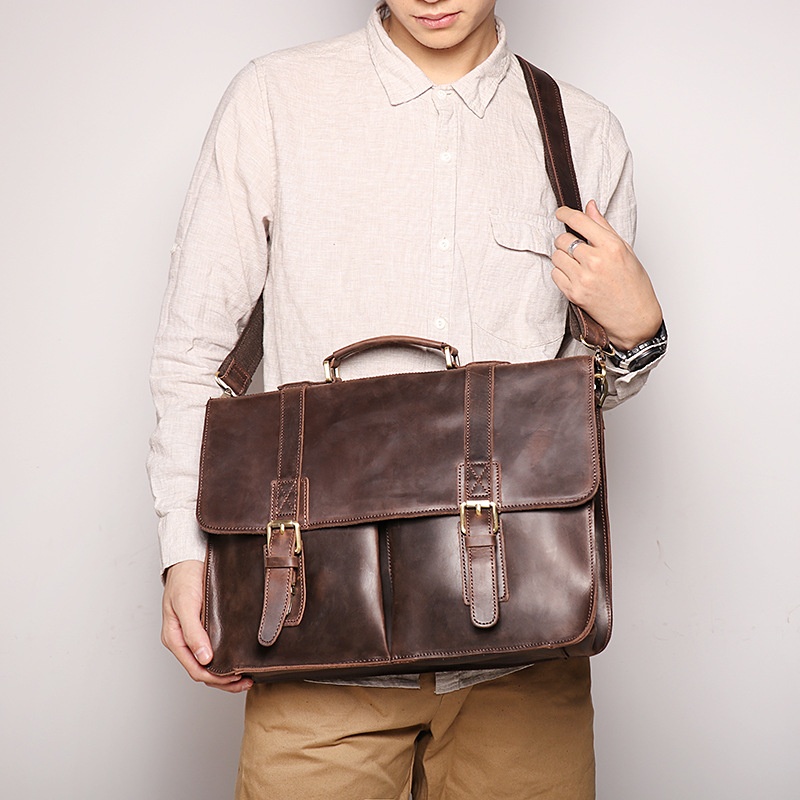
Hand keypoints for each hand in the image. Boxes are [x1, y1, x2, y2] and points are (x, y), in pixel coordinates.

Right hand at [161, 560, 252, 692]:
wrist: (189, 558)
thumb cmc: (184, 579)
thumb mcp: (186, 605)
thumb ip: (193, 632)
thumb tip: (204, 659)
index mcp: (175, 639)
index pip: (195, 669)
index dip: (216, 679)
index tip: (236, 679)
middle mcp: (185, 640)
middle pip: (203, 671)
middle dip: (224, 681)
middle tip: (246, 681)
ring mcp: (195, 634)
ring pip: (209, 663)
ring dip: (226, 673)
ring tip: (245, 676)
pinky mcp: (205, 626)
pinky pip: (215, 648)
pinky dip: (226, 658)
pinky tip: (238, 658)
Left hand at [551, 200, 662, 350]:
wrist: (634, 318)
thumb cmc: (634, 285)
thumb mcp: (625, 250)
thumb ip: (603, 227)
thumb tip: (589, 206)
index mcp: (611, 247)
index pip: (580, 221)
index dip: (565, 214)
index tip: (561, 213)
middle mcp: (595, 261)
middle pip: (563, 239)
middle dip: (567, 240)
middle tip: (576, 246)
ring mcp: (583, 278)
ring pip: (556, 256)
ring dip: (563, 257)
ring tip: (577, 263)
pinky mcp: (573, 293)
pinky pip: (555, 274)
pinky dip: (561, 273)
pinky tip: (575, 276)